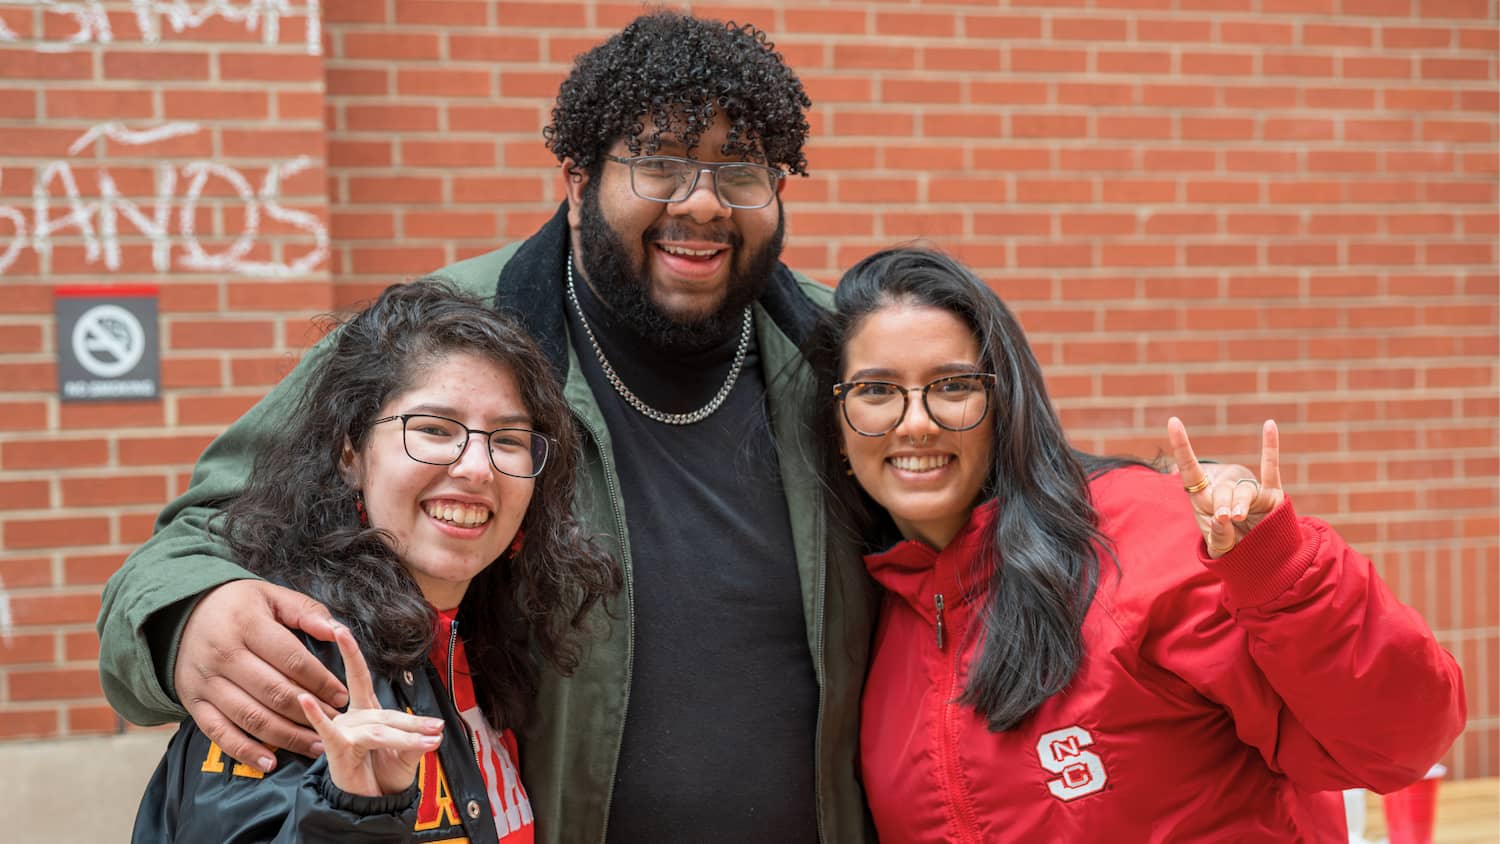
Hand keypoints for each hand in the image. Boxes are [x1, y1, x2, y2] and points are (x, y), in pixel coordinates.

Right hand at [175, 580, 347, 771]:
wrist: (182, 616)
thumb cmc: (238, 607)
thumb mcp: (271, 596)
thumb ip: (306, 612)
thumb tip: (337, 632)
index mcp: (246, 625)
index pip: (291, 659)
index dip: (320, 681)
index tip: (342, 695)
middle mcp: (223, 656)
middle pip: (274, 693)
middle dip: (310, 712)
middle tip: (337, 724)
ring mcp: (206, 683)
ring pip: (251, 718)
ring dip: (287, 737)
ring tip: (317, 745)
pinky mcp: (193, 704)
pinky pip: (219, 734)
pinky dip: (244, 751)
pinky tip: (270, 762)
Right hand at [300, 625, 443, 797]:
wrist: (371, 804)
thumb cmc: (383, 776)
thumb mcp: (406, 756)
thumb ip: (416, 742)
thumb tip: (433, 735)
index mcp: (366, 712)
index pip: (359, 677)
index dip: (351, 653)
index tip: (341, 628)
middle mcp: (352, 718)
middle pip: (385, 713)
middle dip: (414, 723)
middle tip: (438, 730)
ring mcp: (342, 732)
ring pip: (378, 729)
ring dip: (407, 737)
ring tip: (430, 743)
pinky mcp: (336, 748)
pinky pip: (328, 730)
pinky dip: (317, 715)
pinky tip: (305, 700)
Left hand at [1168, 417, 1285, 558]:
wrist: (1258, 555)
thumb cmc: (1231, 545)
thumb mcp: (1219, 547)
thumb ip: (1218, 537)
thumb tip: (1223, 518)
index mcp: (1204, 498)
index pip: (1189, 469)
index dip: (1182, 446)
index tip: (1173, 421)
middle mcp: (1225, 489)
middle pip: (1222, 489)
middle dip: (1222, 506)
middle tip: (1225, 518)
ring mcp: (1248, 489)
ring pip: (1244, 489)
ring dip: (1241, 502)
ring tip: (1239, 516)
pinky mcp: (1272, 495)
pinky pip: (1270, 469)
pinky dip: (1270, 446)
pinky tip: (1269, 425)